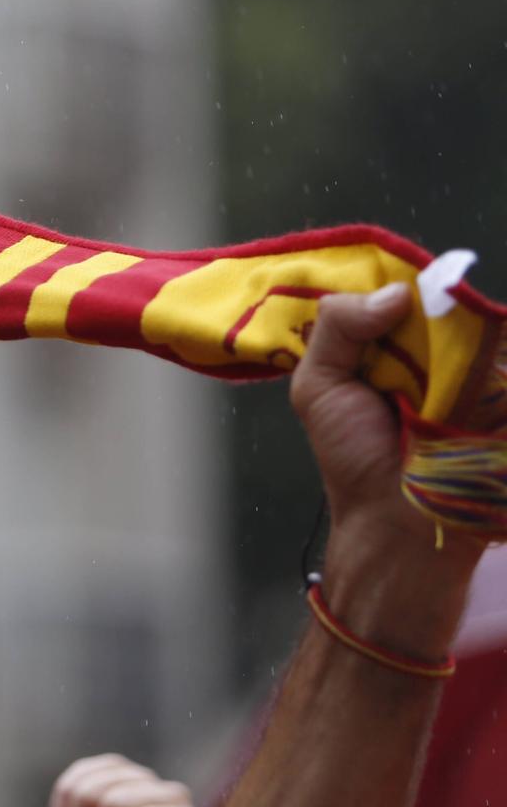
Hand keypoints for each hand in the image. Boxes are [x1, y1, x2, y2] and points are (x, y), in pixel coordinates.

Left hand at [291, 286, 484, 652]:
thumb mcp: (319, 386)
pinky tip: (473, 384)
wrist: (399, 524)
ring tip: (426, 390)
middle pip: (449, 304)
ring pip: (483, 331)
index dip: (404, 282)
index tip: (401, 290)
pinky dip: (493, 366)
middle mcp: (437, 352)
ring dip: (467, 338)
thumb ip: (339, 328)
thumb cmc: (354, 455)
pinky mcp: (500, 397)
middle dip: (438, 309)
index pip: (405, 289)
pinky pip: (500, 361)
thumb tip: (397, 292)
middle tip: (414, 349)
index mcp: (390, 343)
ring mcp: (477, 375)